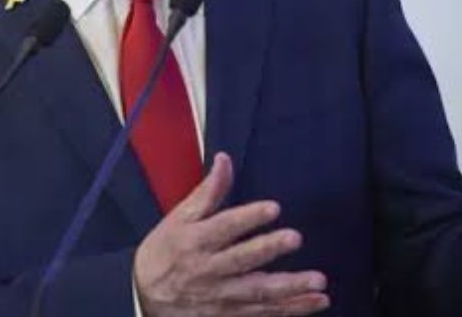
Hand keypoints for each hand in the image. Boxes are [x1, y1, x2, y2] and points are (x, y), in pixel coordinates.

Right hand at [134, 152, 329, 316]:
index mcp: (195, 240)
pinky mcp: (229, 315)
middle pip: (242, 260)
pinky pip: (263, 314)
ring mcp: (220, 296)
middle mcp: (209, 270)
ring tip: (318, 280)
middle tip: (296, 238)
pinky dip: (290, 310)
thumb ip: (207, 192)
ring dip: (290, 289)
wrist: (143, 297)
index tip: (273, 208)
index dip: (248, 218)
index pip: (224, 227)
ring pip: (258, 293)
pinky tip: (316, 301)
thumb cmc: (165, 250)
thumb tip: (225, 159)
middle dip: (269, 250)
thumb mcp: (178, 218)